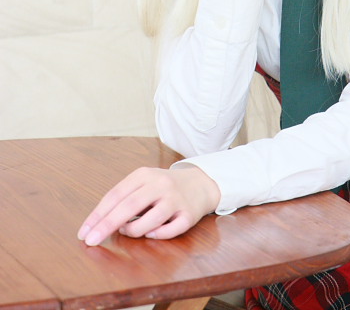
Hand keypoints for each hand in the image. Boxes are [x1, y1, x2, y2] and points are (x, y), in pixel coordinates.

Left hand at [77, 165, 219, 245]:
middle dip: (107, 225)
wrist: (200, 183)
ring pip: (149, 222)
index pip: (116, 195)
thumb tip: (99, 223)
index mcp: (144, 174)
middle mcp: (161, 184)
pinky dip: (157, 235)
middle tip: (91, 241)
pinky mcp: (189, 215)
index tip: (84, 232)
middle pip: (129, 206)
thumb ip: (124, 198)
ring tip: (129, 231)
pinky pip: (169, 232)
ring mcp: (176, 199)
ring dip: (134, 232)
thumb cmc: (163, 187)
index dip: (98, 215)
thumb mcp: (143, 183)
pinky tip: (152, 232)